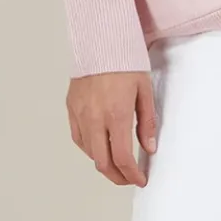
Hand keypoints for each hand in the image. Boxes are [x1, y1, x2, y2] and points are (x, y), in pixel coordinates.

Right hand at [66, 70, 159, 185]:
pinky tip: (100, 147)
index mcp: (116, 114)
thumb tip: (149, 147)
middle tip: (129, 178)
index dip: (132, 175)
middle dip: (117, 177)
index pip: (122, 158)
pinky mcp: (71, 107)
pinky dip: (89, 148)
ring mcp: (80, 114)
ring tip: (117, 163)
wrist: (100, 41)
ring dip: (103, 163)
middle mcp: (94, 118)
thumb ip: (147, 122)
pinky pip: (78, 137)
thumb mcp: (144, 91)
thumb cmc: (125, 62)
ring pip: (89, 152)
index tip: (140, 179)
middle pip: (102, 162)